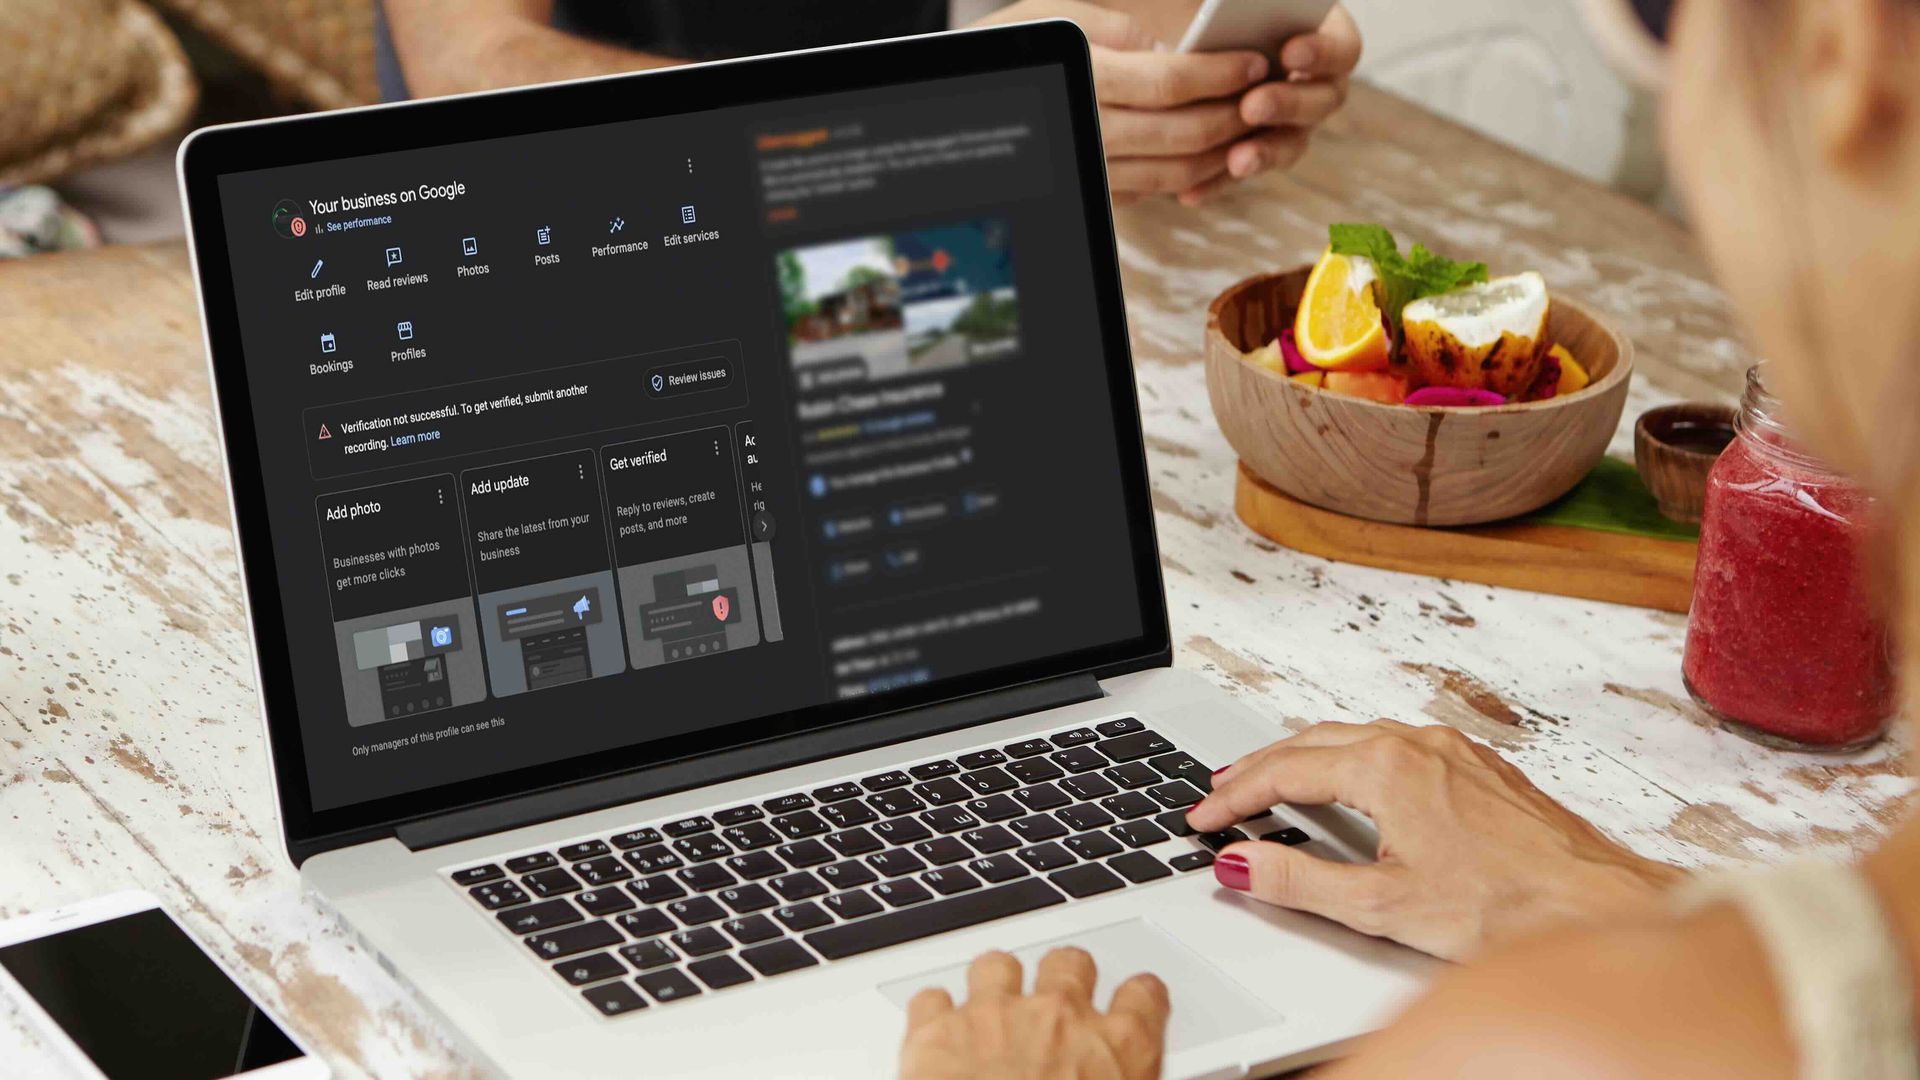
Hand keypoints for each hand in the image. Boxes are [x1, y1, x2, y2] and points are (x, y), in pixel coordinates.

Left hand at [899, 948, 1169, 1079]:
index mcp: (1117, 1049)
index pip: (1144, 998)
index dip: (1140, 999)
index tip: (1136, 1002)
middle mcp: (1059, 1019)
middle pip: (1069, 964)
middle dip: (1063, 977)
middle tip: (1057, 1005)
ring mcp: (994, 1016)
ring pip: (998, 966)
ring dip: (996, 986)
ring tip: (992, 1012)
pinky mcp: (936, 1030)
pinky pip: (933, 1000)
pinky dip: (935, 1014)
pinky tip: (938, 1032)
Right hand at [973, 1, 1360, 204]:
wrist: (976, 97)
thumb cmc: (1022, 43)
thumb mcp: (1062, 16)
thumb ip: (1121, 30)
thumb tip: (1177, 48)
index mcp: (1086, 78)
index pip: (1171, 83)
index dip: (1221, 74)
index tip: (1255, 61)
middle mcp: (1091, 130)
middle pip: (1183, 133)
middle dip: (1235, 114)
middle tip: (1265, 93)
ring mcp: (1094, 167)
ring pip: (1177, 170)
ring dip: (1224, 150)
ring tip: (1249, 122)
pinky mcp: (1098, 189)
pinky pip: (1156, 189)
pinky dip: (1195, 174)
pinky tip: (1216, 150)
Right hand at [1186, 721, 1684, 961]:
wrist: (1598, 904)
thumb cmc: (1508, 908)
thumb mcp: (1382, 906)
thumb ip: (1299, 881)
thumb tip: (1241, 864)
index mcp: (1386, 768)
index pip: (1284, 771)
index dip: (1233, 796)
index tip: (1202, 818)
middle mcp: (1418, 744)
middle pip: (1313, 741)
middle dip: (1259, 766)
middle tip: (1220, 791)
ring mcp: (1452, 750)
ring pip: (1355, 737)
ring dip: (1305, 757)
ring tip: (1272, 782)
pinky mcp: (1479, 767)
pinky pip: (1395, 746)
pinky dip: (1351, 759)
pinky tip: (1351, 783)